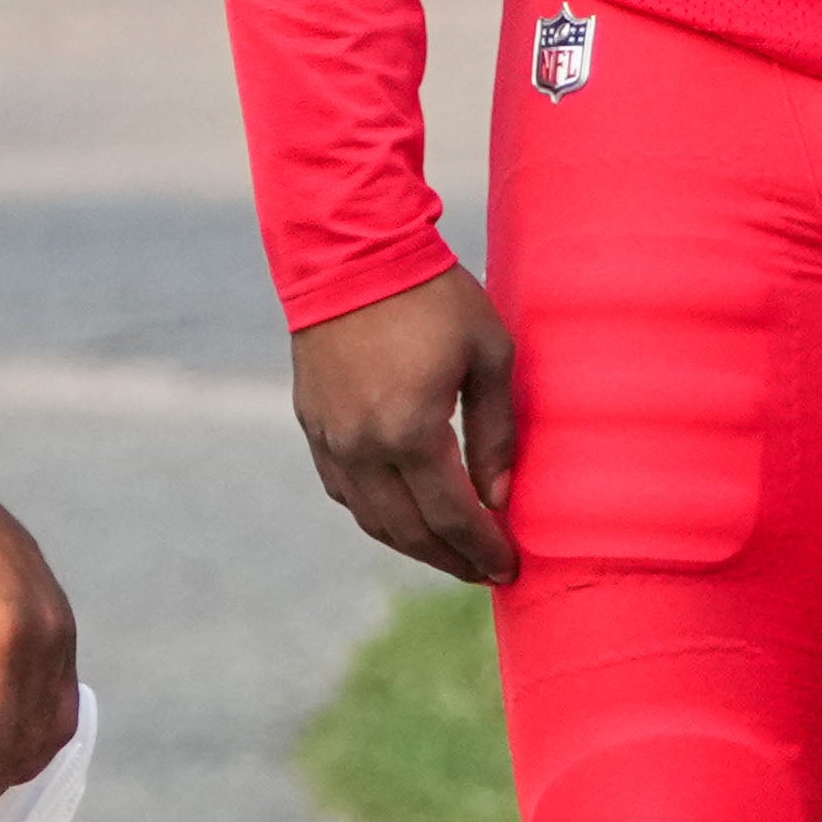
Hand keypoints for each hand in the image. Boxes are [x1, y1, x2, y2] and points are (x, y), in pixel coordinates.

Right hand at [295, 266, 520, 582]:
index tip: (509, 567)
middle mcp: (363, 446)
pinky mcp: (312, 423)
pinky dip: (375, 514)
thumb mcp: (489, 354)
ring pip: (371, 519)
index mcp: (410, 431)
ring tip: (449, 552)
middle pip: (410, 531)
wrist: (351, 251)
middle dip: (451, 558)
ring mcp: (330, 438)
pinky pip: (342, 490)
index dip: (482, 548)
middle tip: (484, 571)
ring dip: (412, 545)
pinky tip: (402, 515)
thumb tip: (499, 497)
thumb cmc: (432, 295)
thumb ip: (496, 433)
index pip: (452, 516)